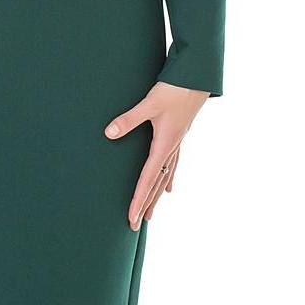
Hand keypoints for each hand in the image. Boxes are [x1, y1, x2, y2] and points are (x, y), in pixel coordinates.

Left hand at [103, 81, 210, 229]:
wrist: (196, 78)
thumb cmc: (174, 90)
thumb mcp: (149, 103)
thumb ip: (129, 119)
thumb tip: (109, 134)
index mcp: (164, 145)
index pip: (147, 180)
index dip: (138, 200)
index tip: (131, 218)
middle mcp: (171, 149)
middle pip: (157, 185)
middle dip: (146, 205)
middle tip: (135, 226)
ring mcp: (176, 144)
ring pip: (165, 178)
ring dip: (156, 196)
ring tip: (150, 214)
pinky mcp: (178, 136)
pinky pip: (172, 166)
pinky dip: (168, 179)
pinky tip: (170, 187)